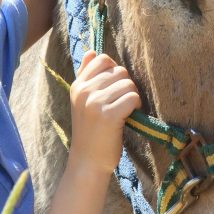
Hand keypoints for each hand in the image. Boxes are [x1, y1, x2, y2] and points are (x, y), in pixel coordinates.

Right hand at [68, 50, 139, 172]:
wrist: (88, 162)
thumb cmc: (90, 131)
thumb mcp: (82, 101)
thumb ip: (86, 76)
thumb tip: (91, 52)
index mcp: (77, 86)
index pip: (102, 59)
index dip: (115, 71)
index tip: (114, 88)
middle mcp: (84, 91)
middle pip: (119, 71)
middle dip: (126, 85)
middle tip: (121, 103)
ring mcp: (95, 103)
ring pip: (128, 83)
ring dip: (132, 96)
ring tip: (124, 110)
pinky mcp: (108, 115)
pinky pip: (132, 97)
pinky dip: (136, 106)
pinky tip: (129, 116)